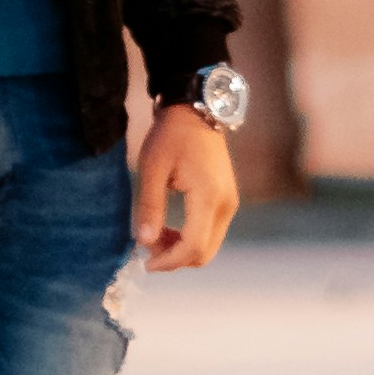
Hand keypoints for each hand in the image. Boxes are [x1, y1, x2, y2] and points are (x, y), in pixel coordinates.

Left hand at [133, 103, 239, 273]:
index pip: (193, 246)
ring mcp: (230, 204)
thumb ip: (149, 206)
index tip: (145, 262)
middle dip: (175, 258)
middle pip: (204, 253)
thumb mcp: (152, 168)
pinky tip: (170, 228)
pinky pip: (211, 233)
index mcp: (208, 196)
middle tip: (148, 247)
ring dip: (182, 250)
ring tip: (156, 235)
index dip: (169, 261)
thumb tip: (144, 242)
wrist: (196, 112)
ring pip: (209, 246)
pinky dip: (191, 239)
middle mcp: (225, 204)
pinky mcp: (227, 202)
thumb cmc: (171, 136)